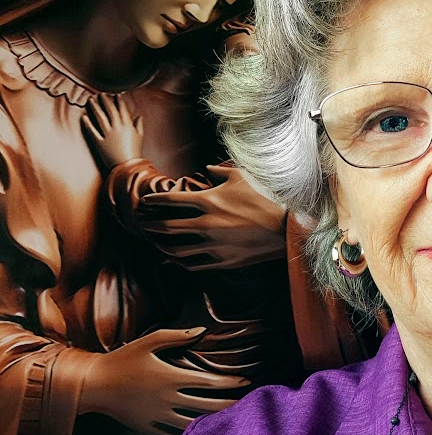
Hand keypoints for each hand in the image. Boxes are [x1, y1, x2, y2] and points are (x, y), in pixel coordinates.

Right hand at [81, 327, 249, 434]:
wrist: (93, 385)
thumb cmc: (122, 359)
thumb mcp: (149, 341)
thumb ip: (177, 336)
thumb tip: (202, 331)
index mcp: (171, 377)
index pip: (209, 382)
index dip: (230, 382)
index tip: (246, 381)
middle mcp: (167, 399)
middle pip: (207, 406)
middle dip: (230, 405)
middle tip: (249, 404)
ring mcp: (157, 416)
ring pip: (193, 424)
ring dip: (214, 423)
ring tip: (232, 422)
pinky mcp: (147, 428)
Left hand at [82, 93, 143, 169]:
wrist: (128, 166)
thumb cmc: (135, 152)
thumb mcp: (140, 137)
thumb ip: (138, 126)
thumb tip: (139, 116)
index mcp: (127, 126)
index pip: (122, 110)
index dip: (118, 101)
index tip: (115, 94)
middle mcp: (116, 128)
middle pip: (109, 111)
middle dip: (105, 101)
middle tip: (100, 94)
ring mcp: (107, 135)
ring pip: (100, 118)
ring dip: (95, 108)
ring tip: (91, 100)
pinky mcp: (99, 142)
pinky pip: (92, 131)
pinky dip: (87, 124)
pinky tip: (84, 117)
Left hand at [137, 164, 287, 270]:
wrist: (287, 229)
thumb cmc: (266, 198)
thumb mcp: (243, 177)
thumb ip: (221, 172)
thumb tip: (207, 169)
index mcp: (209, 201)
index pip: (171, 199)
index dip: (155, 199)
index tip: (145, 201)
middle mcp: (206, 224)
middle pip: (167, 227)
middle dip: (150, 225)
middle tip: (141, 223)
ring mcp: (214, 245)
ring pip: (176, 250)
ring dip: (161, 247)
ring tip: (155, 244)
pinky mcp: (223, 261)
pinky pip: (194, 265)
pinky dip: (180, 263)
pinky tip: (175, 261)